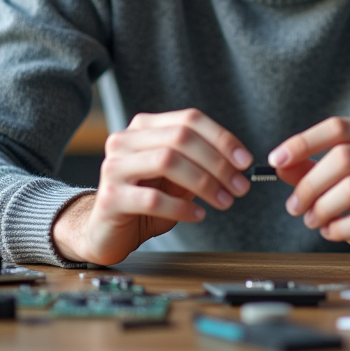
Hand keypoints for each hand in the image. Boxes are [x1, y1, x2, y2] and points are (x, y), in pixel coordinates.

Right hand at [51, 109, 253, 265]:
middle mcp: (125, 141)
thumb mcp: (176, 178)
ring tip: (224, 201)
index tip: (245, 161)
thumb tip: (238, 163)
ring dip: (204, 182)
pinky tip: (198, 215)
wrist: (104, 231)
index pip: (189, 119)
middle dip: (217, 162)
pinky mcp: (110, 197)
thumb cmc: (144, 202)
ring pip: (167, 161)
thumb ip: (199, 165)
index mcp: (143, 128)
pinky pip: (152, 198)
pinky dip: (182, 206)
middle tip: (240, 186)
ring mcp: (114, 167)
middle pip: (180, 137)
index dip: (221, 138)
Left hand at [268, 117, 349, 279]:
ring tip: (312, 220)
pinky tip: (330, 231)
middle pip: (344, 157)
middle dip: (310, 183)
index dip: (304, 142)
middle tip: (294, 205)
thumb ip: (309, 168)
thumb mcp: (338, 180)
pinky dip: (338, 228)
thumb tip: (280, 163)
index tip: (277, 160)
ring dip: (322, 208)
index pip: (339, 127)